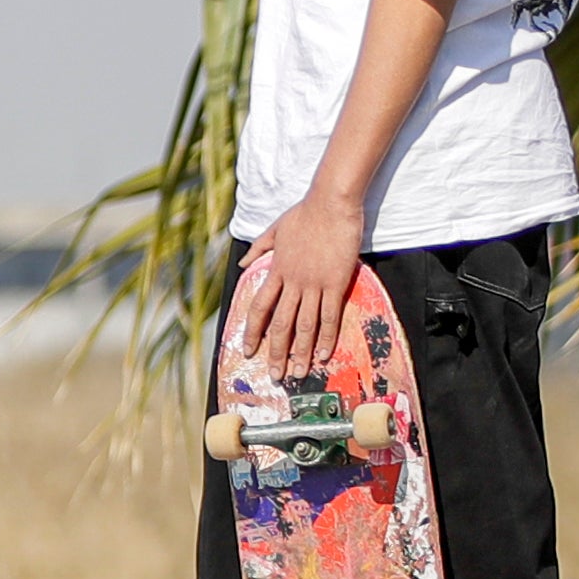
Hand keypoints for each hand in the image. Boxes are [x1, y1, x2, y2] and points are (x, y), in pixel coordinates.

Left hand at [228, 190, 368, 377]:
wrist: (331, 203)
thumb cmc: (305, 213)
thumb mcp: (274, 230)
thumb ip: (259, 249)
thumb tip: (242, 264)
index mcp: (276, 270)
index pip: (259, 308)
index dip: (253, 332)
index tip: (250, 350)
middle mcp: (292, 282)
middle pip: (280, 324)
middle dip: (275, 352)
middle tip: (275, 375)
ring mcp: (313, 284)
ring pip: (303, 326)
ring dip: (299, 352)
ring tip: (296, 373)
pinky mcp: (336, 283)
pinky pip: (329, 316)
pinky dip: (325, 338)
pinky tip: (322, 355)